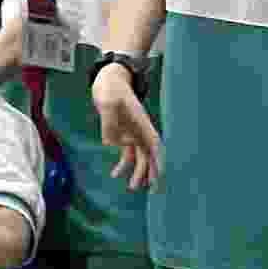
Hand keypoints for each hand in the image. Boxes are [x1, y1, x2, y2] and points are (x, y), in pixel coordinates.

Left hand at [94, 63, 162, 190]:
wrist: (108, 78)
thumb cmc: (110, 88)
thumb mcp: (106, 102)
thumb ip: (109, 122)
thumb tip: (112, 144)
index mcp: (141, 122)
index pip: (154, 144)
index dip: (159, 159)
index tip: (161, 174)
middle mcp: (140, 129)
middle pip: (149, 154)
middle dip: (151, 172)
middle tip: (151, 189)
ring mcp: (133, 131)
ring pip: (139, 156)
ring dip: (137, 172)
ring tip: (131, 187)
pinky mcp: (123, 133)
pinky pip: (127, 152)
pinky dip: (123, 164)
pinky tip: (115, 174)